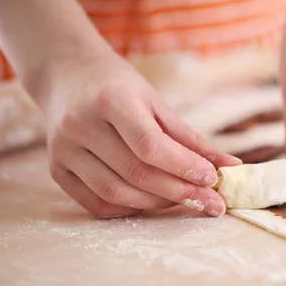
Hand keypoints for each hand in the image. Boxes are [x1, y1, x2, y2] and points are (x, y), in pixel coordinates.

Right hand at [37, 51, 240, 218]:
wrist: (68, 75)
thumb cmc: (119, 86)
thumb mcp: (156, 102)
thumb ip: (190, 137)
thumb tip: (229, 167)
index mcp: (111, 100)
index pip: (150, 144)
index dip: (183, 166)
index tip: (213, 179)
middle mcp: (81, 125)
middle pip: (136, 173)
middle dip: (179, 192)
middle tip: (211, 202)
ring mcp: (63, 150)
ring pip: (115, 193)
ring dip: (157, 204)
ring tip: (184, 200)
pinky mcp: (56, 170)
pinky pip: (95, 203)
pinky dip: (128, 209)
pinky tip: (151, 203)